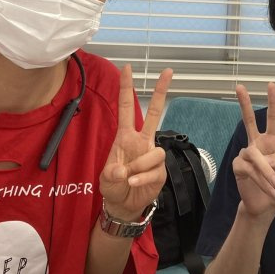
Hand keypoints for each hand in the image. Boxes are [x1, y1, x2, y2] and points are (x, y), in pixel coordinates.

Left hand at [99, 64, 172, 220]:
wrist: (124, 204)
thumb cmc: (114, 186)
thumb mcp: (106, 180)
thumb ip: (112, 174)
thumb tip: (124, 170)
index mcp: (125, 136)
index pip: (126, 108)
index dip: (126, 88)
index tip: (127, 68)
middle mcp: (142, 141)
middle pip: (155, 112)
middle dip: (161, 91)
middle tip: (168, 71)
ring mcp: (153, 155)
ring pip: (155, 152)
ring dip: (140, 166)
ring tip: (129, 178)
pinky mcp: (161, 170)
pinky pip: (155, 170)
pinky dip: (142, 178)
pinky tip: (134, 183)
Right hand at [233, 82, 274, 218]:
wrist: (267, 206)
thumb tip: (266, 157)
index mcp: (272, 142)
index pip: (272, 119)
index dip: (272, 102)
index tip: (271, 85)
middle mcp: (257, 144)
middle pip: (248, 120)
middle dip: (244, 103)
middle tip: (239, 86)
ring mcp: (246, 154)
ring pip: (255, 156)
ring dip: (267, 171)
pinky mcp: (238, 166)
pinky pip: (250, 169)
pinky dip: (261, 180)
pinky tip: (269, 189)